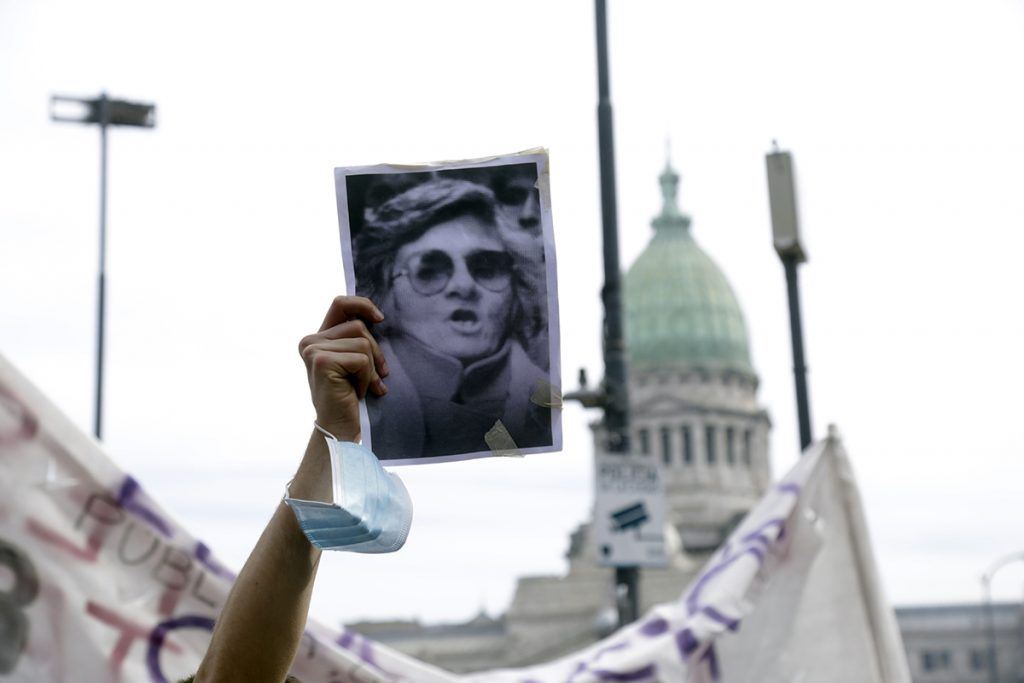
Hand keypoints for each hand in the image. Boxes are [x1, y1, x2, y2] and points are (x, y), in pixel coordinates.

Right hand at [298, 296, 388, 441]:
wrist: (339, 426)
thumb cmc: (349, 395)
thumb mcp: (353, 361)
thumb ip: (356, 338)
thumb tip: (376, 316)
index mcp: (316, 338)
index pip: (340, 304)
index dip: (362, 305)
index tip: (380, 319)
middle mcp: (309, 341)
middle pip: (358, 326)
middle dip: (375, 352)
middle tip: (376, 376)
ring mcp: (313, 350)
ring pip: (363, 342)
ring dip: (370, 369)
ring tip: (362, 386)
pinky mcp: (322, 361)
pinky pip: (361, 359)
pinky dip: (366, 378)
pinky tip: (357, 392)